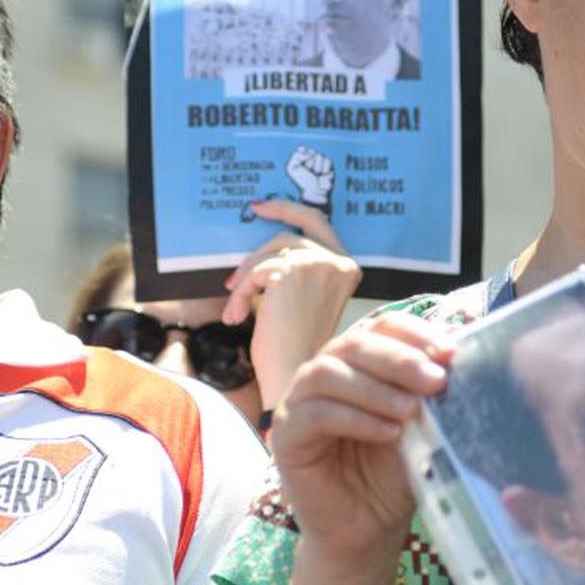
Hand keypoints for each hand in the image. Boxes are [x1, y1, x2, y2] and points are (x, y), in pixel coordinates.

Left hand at [223, 200, 361, 408]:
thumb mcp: (300, 300)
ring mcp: (317, 264)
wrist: (293, 377)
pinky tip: (238, 319)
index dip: (290, 210)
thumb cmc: (295, 348)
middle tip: (250, 214)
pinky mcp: (292, 272)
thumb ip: (294, 271)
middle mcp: (338, 263)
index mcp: (347, 269)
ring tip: (237, 309)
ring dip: (247, 279)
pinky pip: (256, 273)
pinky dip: (241, 295)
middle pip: (294, 230)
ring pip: (270, 253)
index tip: (263, 207)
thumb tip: (264, 248)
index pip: (319, 223)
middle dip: (270, 222)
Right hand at [271, 312, 451, 572]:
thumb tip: (456, 361)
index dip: (415, 333)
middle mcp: (325, 375)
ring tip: (411, 411)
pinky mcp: (286, 436)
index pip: (382, 327)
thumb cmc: (393, 477)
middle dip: (399, 358)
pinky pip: (315, 414)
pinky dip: (355, 418)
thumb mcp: (421, 428)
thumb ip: (429, 395)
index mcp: (359, 364)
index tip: (450, 354)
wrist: (368, 532)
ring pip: (328, 372)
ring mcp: (299, 403)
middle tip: (435, 380)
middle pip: (355, 342)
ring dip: (375, 388)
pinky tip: (388, 433)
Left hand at [286, 146, 335, 208]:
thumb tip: (307, 150)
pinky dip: (324, 169)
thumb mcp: (291, 169)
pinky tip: (322, 175)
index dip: (301, 157)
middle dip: (308, 163)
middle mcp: (312, 158)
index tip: (300, 166)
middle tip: (309, 172)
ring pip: (319, 156)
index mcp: (302, 158)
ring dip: (316, 167)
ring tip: (316, 174)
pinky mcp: (330, 165)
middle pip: (311, 152)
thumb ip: (295, 155)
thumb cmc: (303, 182)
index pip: (302, 149)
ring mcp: (321, 161)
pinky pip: (327, 161)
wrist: (314, 192)